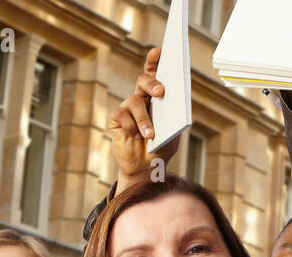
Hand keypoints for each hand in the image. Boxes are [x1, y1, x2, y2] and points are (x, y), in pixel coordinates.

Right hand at [107, 47, 179, 192]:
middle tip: (161, 91)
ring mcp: (127, 107)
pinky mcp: (116, 119)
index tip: (159, 51)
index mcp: (156, 97)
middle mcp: (141, 98)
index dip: (154, 60)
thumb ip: (175, 115)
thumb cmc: (162, 147)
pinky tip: (135, 136)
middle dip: (152, 83)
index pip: (154, 73)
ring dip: (144, 119)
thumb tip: (174, 100)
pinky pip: (122, 115)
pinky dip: (131, 126)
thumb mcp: (174, 132)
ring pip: (134, 101)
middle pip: (143, 81)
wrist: (147, 168)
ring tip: (150, 135)